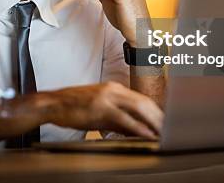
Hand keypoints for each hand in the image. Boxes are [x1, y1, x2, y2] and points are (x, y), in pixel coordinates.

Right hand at [0, 82, 162, 139]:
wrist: (52, 104)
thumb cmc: (73, 108)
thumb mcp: (98, 109)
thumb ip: (117, 118)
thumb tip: (136, 130)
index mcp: (114, 88)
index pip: (142, 99)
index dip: (156, 111)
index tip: (166, 123)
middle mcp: (113, 90)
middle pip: (145, 102)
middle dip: (160, 117)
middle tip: (171, 131)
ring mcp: (107, 98)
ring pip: (139, 108)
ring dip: (153, 122)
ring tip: (163, 134)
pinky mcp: (100, 108)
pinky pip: (124, 119)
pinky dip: (138, 128)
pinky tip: (146, 135)